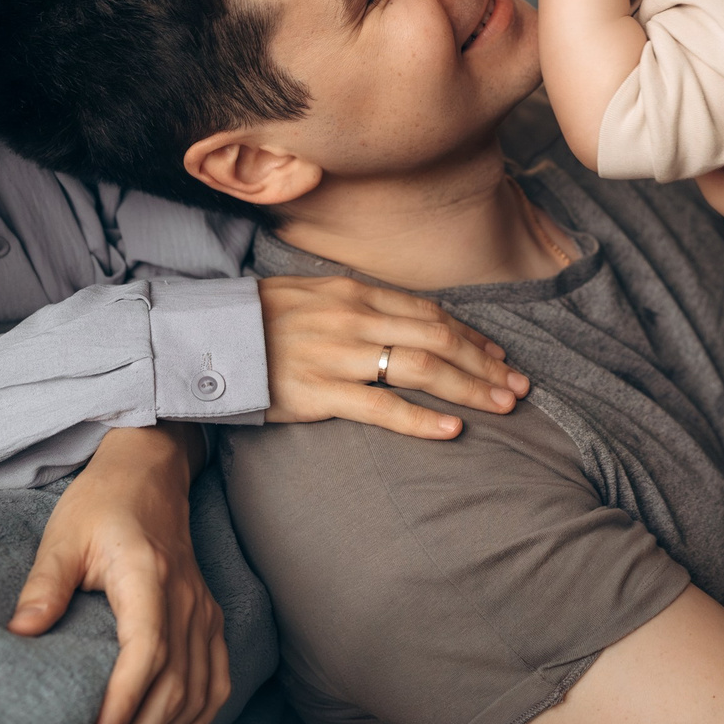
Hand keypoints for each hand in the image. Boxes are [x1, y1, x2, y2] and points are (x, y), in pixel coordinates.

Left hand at [9, 422, 229, 723]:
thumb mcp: (62, 535)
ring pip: (198, 693)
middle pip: (174, 687)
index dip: (124, 707)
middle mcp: (187, 599)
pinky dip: (196, 721)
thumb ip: (44, 585)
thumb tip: (20, 635)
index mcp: (149, 577)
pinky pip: (216, 681)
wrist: (151, 471)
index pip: (146, 653)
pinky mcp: (210, 618)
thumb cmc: (102, 502)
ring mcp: (204, 611)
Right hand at [260, 274, 529, 438]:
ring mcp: (338, 355)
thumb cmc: (260, 319)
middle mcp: (354, 319)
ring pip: (420, 369)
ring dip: (469, 388)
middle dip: (485, 364)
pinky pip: (381, 407)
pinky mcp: (319, 393)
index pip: (430, 314)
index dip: (472, 337)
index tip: (500, 358)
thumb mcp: (315, 294)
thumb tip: (405, 318)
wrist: (204, 339)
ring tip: (503, 406)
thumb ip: (360, 304)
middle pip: (438, 340)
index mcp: (356, 293)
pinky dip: (421, 420)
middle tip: (519, 388)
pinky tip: (452, 431)